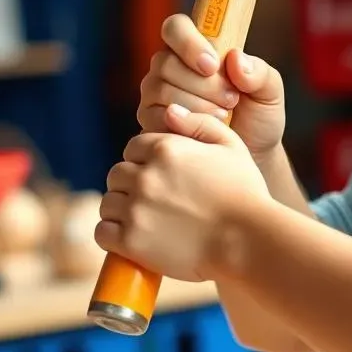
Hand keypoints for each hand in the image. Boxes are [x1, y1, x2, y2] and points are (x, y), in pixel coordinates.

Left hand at [96, 104, 270, 281]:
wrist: (248, 239)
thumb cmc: (245, 192)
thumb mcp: (231, 145)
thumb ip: (199, 123)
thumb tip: (169, 110)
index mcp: (166, 148)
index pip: (133, 148)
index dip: (146, 161)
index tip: (161, 176)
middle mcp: (145, 175)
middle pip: (117, 174)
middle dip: (132, 184)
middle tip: (155, 199)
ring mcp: (136, 209)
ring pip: (108, 203)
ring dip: (122, 209)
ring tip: (146, 219)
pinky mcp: (131, 241)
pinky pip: (102, 232)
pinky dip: (113, 234)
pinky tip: (133, 236)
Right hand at [138, 14, 286, 160]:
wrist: (252, 154)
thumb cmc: (259, 116)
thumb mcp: (270, 91)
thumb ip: (259, 72)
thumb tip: (235, 59)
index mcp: (197, 48)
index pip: (175, 27)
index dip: (189, 42)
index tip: (212, 65)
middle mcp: (170, 67)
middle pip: (165, 61)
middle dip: (202, 84)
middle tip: (231, 99)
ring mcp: (156, 94)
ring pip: (159, 89)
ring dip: (196, 105)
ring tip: (223, 116)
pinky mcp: (151, 121)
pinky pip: (154, 117)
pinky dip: (183, 124)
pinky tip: (204, 131)